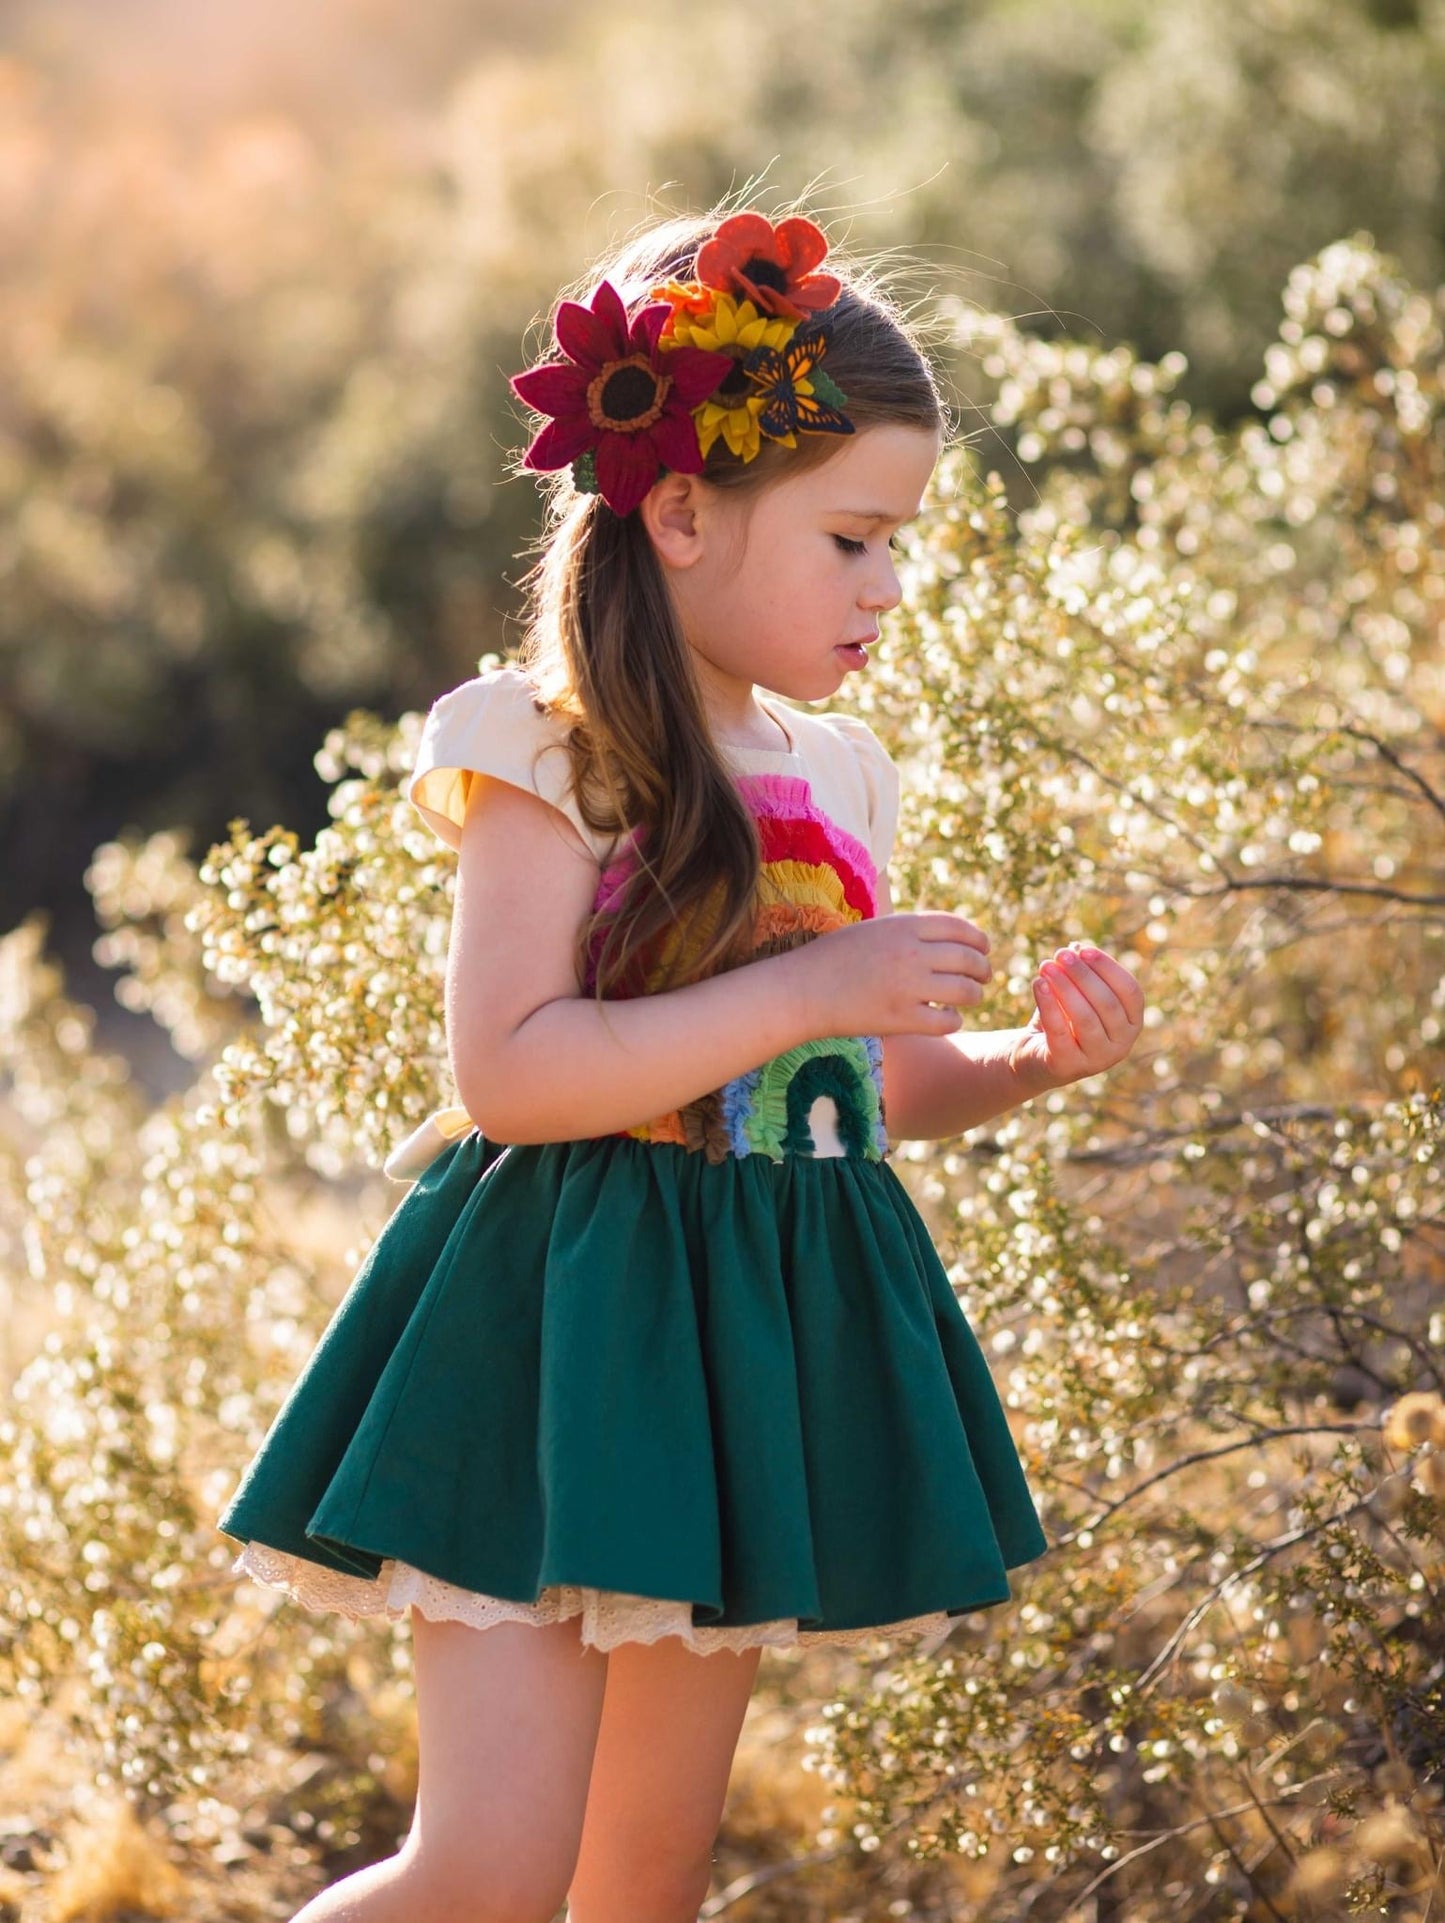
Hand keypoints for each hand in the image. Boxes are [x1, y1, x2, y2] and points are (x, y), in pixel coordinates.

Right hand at [799, 910, 993, 1037]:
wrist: (801, 989)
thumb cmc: (833, 958)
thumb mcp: (873, 929)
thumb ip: (909, 931)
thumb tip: (948, 937)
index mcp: (904, 926)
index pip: (960, 927)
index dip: (979, 939)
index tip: (983, 949)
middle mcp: (911, 953)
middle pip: (969, 959)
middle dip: (983, 969)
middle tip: (983, 978)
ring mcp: (907, 987)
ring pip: (965, 991)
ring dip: (973, 995)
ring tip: (968, 998)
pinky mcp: (901, 1019)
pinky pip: (947, 1022)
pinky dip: (953, 1021)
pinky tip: (945, 1019)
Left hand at [1008, 942, 1145, 1090]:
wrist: (1035, 1057)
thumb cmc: (1063, 1020)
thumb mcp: (1075, 994)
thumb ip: (1079, 973)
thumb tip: (1075, 947)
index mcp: (1133, 1023)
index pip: (1129, 990)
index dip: (1108, 967)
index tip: (1083, 950)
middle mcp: (1122, 1045)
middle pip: (1107, 1003)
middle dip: (1082, 974)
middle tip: (1060, 954)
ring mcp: (1098, 1060)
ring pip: (1085, 1018)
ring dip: (1064, 987)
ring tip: (1046, 966)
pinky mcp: (1068, 1066)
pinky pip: (1059, 1032)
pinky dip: (1048, 1005)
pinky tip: (1038, 984)